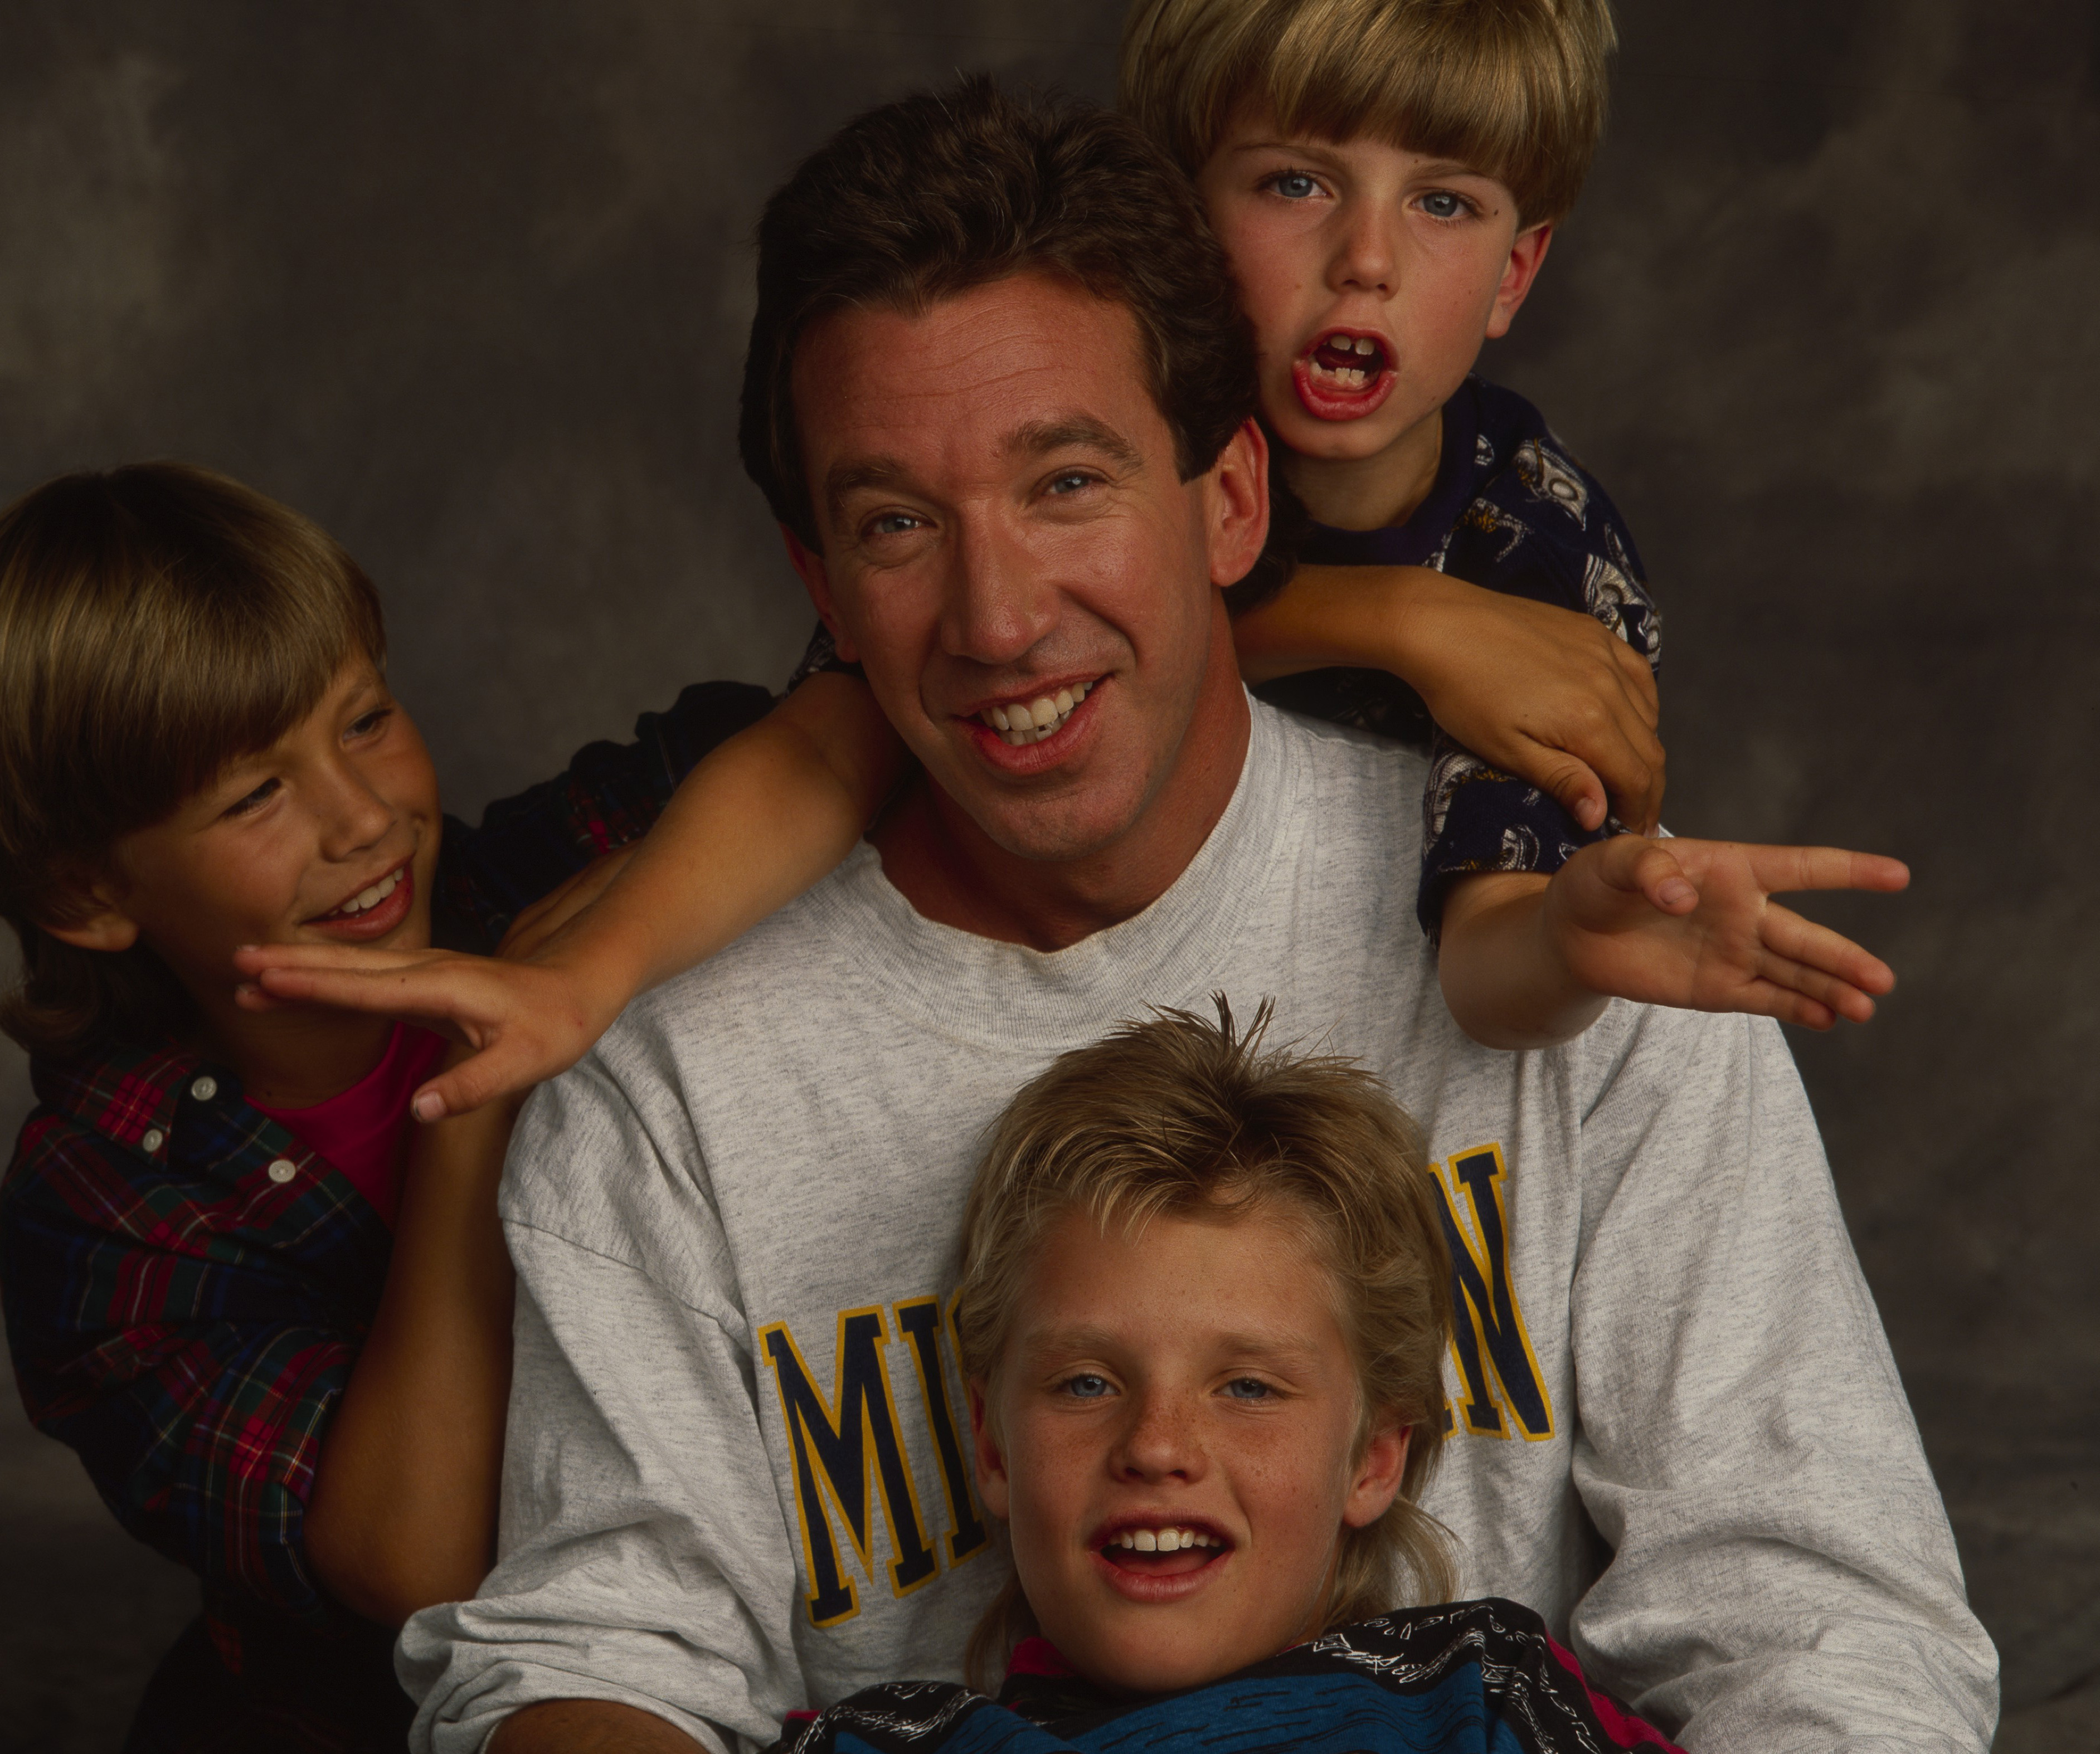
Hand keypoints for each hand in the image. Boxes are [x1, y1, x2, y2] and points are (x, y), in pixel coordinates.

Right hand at [231, 853, 637, 1119]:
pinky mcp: (426, 982)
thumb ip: (474, 1087)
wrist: (582, 984)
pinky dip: (328, 979)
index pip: (367, 986)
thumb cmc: (558, 1023)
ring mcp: (425, 972)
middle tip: (235, 963)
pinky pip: (366, 977)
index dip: (315, 984)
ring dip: (301, 968)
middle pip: (347, 967)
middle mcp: (428, 971)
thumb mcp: (527, 1063)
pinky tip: (301, 986)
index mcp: (444, 987)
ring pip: (352, 967)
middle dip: (291, 965)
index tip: (266, 976)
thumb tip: (419, 1112)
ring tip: (247, 974)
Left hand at [1403, 577, 1662, 833]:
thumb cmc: (1463, 694)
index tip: (1633, 833)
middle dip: (1646, 789)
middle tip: (1634, 815)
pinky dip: (1641, 706)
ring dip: (1644, 750)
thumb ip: (1561, 780)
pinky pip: (1638, 676)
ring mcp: (1605, 654)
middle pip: (1649, 750)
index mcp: (1589, 722)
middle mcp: (1610, 686)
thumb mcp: (1506, 750)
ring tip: (1627, 775)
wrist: (1442, 626)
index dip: (1639, 812)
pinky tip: (1627, 721)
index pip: (1636, 779)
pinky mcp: (1595, 633)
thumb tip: (1599, 815)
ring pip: (1649, 714)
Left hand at [1546, 836, 1909, 1027]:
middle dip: (1844, 958)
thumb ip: (1648, 869)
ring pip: (1796, 973)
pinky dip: (1797, 1010)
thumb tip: (1683, 897)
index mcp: (1730, 868)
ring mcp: (1735, 952)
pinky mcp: (1718, 988)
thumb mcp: (1611, 861)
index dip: (1848, 870)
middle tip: (1882, 980)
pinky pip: (1767, 999)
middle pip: (1805, 937)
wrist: (1569, 934)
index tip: (1899, 875)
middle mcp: (1744, 911)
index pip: (1799, 867)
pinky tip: (1829, 1019)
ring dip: (1832, 990)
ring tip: (1866, 1007)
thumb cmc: (1595, 883)